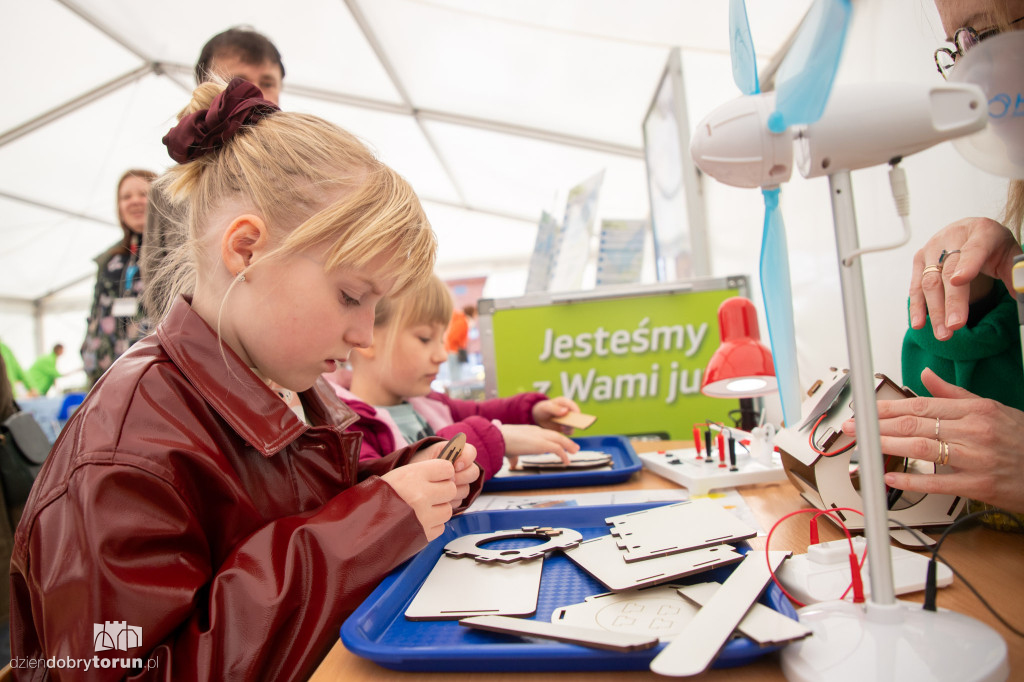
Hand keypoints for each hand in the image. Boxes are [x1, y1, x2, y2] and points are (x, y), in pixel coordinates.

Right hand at [381, 447, 477, 539]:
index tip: (437, 477)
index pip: (447, 468)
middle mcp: (421, 494)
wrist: (360, 523)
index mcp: (413, 475)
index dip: (443, 473)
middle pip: (451, 489)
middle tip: (430, 495)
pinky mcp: (423, 533)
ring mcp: (423, 516)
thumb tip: (449, 474)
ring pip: (448, 510)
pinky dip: (432, 525)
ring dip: (438, 510)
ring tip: (421, 510)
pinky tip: (418, 521)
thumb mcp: (398, 474)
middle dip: (443, 492)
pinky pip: (440, 527)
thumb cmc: (378, 496)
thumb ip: (423, 472)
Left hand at [416, 440, 479, 508]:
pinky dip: (450, 501)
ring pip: (466, 489)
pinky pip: (460, 502)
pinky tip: (438, 499)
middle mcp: (459, 469)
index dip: (466, 458)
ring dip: (454, 490)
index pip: (471, 452)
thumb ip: (440, 456)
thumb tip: (454, 464)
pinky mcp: (454, 499)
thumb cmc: (411, 468)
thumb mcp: (424, 458)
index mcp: (453, 453)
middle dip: (461, 477)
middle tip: (448, 480)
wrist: (402, 486)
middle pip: (473, 472)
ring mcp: (458, 484)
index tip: (455, 465)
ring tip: (438, 490)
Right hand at [500, 424, 578, 466]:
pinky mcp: (542, 444)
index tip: (558, 444)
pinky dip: (563, 455)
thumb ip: (514, 457)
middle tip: (573, 447)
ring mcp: (540, 436)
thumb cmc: (501, 442)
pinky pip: (557, 449)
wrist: (499, 438)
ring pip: (559, 439)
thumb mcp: (510, 450)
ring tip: (574, 452)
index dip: (553, 439)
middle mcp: (536, 431)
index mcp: (529, 431)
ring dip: (568, 446)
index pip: (545, 434)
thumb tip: (513, 464)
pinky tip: (566, 461)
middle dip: (565, 441)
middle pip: (555, 435)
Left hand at [531, 396, 580, 433]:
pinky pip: (570, 431)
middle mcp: (569, 411)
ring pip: (574, 424)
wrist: (539, 417)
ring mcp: (568, 419)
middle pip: (576, 416)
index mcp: (565, 402)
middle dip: (576, 420)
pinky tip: (562, 431)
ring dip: (570, 427)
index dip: (576, 409)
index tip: (576, 414)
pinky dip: (568, 432)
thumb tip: (566, 410)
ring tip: (562, 428)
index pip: (573, 405)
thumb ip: (554, 408)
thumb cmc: (543, 409)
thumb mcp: (546, 407)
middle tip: (570, 423)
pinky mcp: (566, 427)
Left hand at [841, 368, 1023, 513]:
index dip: (887, 407)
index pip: (920, 404)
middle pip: (915, 424)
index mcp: (974, 409)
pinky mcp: (979, 484)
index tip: (864, 409)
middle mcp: (973, 430)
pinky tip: (890, 476)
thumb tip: (926, 375)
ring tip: (863, 447)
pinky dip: (912, 480)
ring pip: (922, 448)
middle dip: (877, 425)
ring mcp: (975, 458)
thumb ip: (954, 394)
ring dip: (887, 447)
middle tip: (852, 427)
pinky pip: (938, 482)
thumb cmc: (1021, 439)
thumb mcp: (991, 408)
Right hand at [908, 217, 1019, 340]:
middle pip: (948, 271)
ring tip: (943, 333)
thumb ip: (1016, 275)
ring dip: (935, 310)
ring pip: (929, 282)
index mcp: (982, 231)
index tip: (960, 281)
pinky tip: (919, 323)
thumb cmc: (992, 247)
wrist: (970, 235)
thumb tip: (1022, 295)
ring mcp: (933, 248)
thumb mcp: (1010, 257)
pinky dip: (917, 307)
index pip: (974, 249)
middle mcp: (953, 236)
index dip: (967, 265)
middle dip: (951, 301)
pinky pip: (916, 287)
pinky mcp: (920, 261)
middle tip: (955, 325)